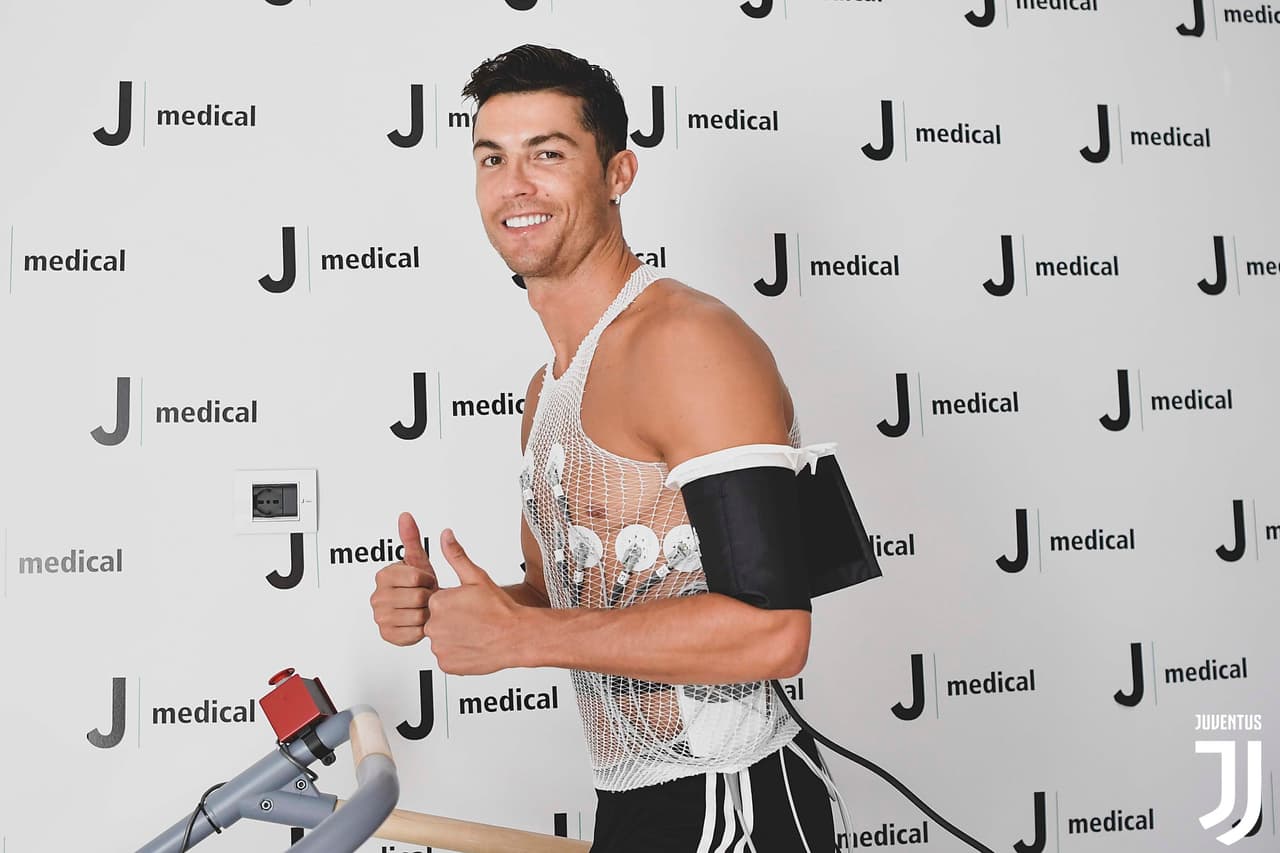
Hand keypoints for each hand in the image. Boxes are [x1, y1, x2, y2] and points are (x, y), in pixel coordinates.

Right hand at [370, 512, 438, 645]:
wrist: (422, 609)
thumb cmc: (421, 584)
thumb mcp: (418, 560)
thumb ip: (411, 538)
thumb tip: (405, 516)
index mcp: (383, 576)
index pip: (417, 577)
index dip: (429, 579)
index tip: (426, 580)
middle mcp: (377, 597)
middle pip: (418, 598)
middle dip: (429, 597)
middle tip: (426, 596)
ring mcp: (380, 617)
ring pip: (418, 616)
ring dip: (427, 614)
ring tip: (423, 608)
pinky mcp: (387, 635)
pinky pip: (415, 633)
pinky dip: (422, 629)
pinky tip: (420, 622)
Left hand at [424, 528, 521, 674]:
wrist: (518, 636)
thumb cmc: (500, 609)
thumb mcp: (477, 577)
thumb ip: (456, 556)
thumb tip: (445, 536)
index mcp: (438, 602)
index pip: (437, 604)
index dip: (455, 605)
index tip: (470, 608)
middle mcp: (434, 626)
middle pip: (437, 623)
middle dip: (453, 622)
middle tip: (474, 621)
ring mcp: (440, 647)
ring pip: (441, 641)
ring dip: (454, 639)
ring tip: (475, 634)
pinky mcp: (446, 665)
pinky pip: (446, 658)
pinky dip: (457, 655)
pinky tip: (472, 647)